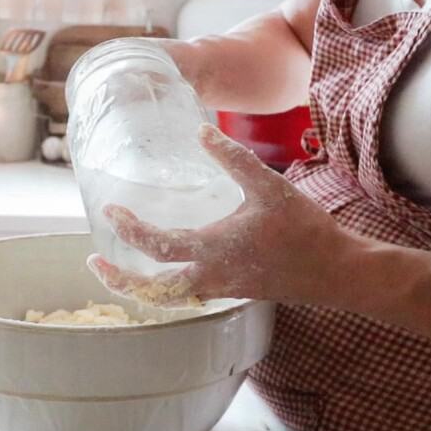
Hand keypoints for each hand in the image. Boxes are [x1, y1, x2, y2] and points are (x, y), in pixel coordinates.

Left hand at [87, 123, 347, 304]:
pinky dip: (169, 288)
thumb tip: (202, 132)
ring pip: (171, 299)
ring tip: (123, 273)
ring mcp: (223, 288)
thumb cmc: (304, 229)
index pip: (157, 246)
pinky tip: (171, 269)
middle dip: (120, 280)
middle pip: (153, 290)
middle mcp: (212, 276)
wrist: (336, 271)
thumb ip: (233, 158)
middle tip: (94, 265)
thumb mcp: (268, 186)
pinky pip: (191, 296)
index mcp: (214, 250)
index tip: (112, 211)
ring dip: (142, 288)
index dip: (129, 229)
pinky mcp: (236, 291)